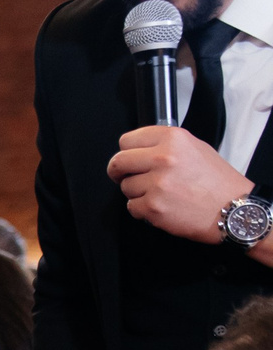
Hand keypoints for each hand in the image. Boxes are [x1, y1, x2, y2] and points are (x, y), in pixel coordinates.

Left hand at [108, 125, 253, 243]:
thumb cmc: (217, 182)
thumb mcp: (195, 148)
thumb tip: (139, 150)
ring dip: (137, 192)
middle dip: (120, 172)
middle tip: (129, 177)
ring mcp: (157, 183)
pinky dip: (142, 210)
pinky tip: (162, 206)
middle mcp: (163, 158)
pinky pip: (131, 207)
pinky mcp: (153, 206)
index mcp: (173, 139)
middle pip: (118, 162)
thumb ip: (165, 145)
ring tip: (160, 193)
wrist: (232, 209)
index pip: (127, 140)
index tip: (129, 158)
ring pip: (125, 186)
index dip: (127, 151)